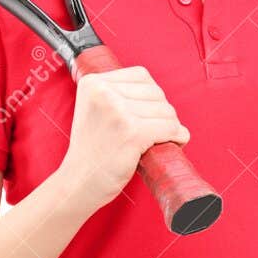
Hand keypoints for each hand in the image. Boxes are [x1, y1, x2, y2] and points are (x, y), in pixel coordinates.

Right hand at [59, 64, 191, 212]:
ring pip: (166, 110)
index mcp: (93, 82)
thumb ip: (115, 94)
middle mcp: (103, 93)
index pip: (141, 75)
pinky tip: (176, 142)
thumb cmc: (91, 150)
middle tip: (157, 131)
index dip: (152, 96)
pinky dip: (178, 136)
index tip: (149, 114)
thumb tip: (154, 90)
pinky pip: (170, 128)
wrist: (78, 182)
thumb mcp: (93, 109)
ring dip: (171, 125)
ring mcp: (118, 112)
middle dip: (162, 112)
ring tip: (161, 139)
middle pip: (156, 92)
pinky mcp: (132, 133)